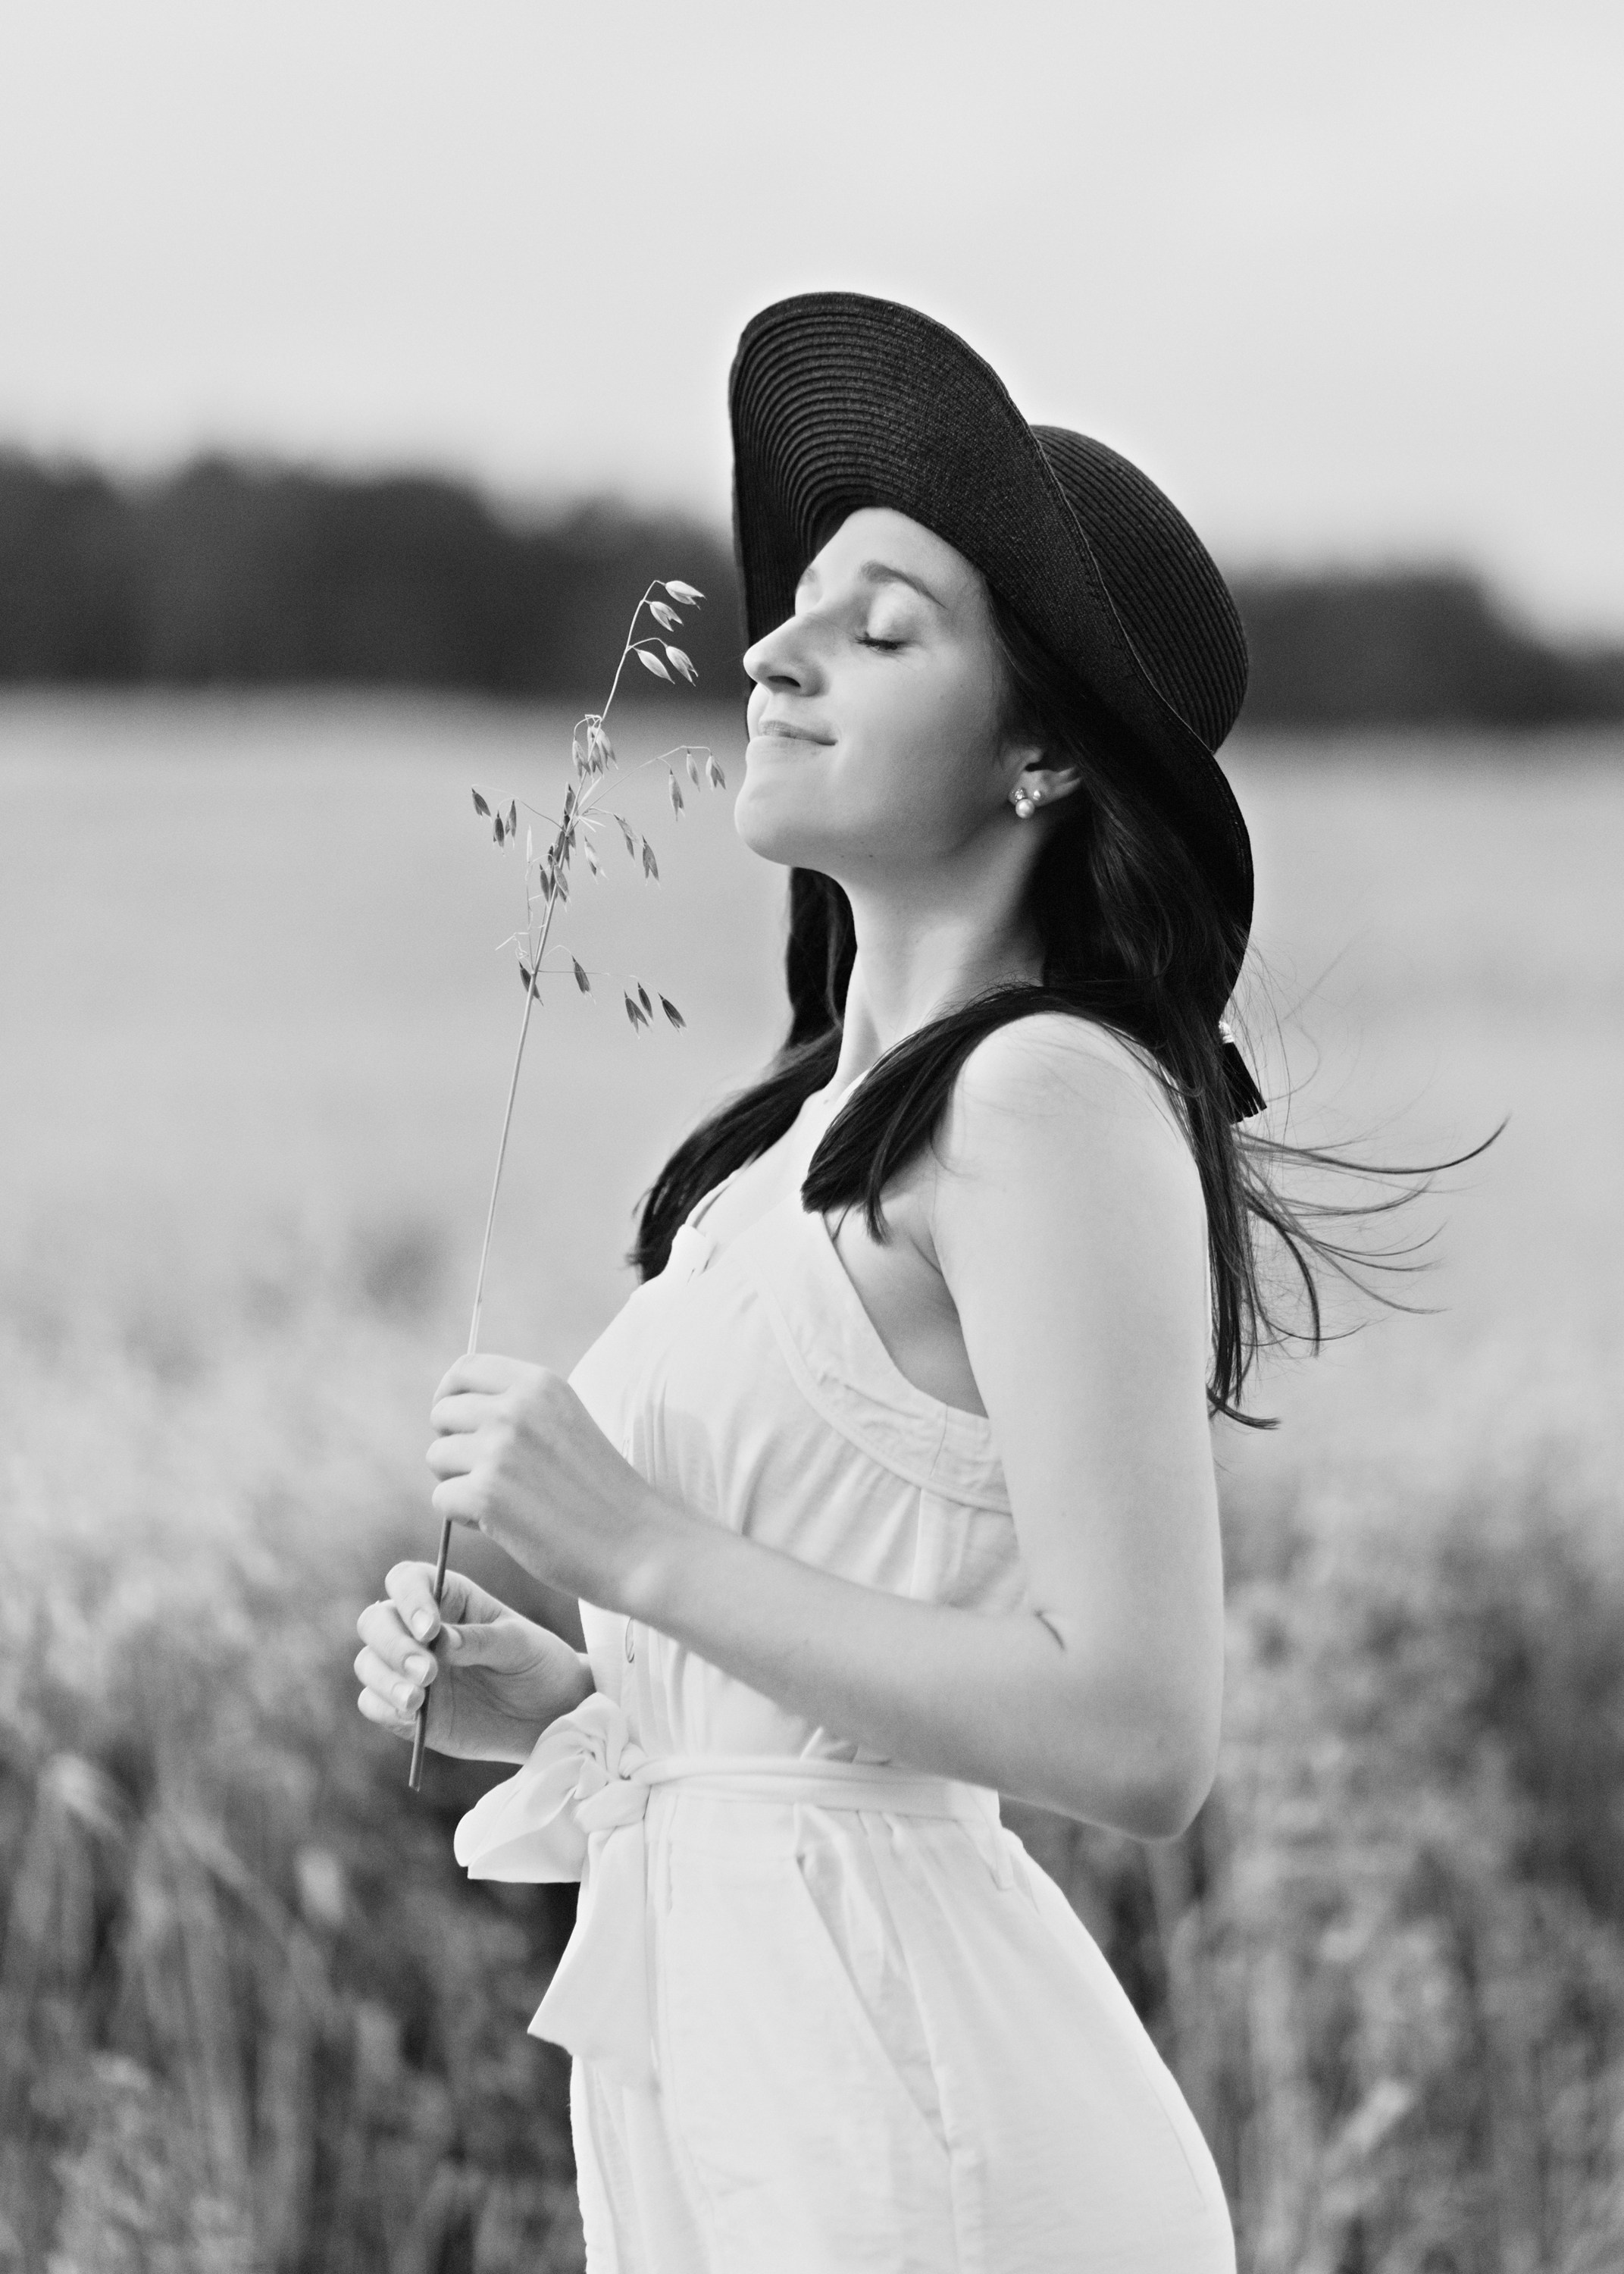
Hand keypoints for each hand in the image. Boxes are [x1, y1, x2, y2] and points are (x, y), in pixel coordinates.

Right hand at [354, 1562, 593, 1762]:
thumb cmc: (538, 1664)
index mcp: (448, 1598)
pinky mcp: (405, 1707)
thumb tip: (441, 1641)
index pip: (407, 1581)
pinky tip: (412, 1716)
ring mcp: (408, 1669)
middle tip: (428, 1671)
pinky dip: (383, 1707)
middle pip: (376, 1621)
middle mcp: (418, 1629)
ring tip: (418, 1701)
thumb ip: (481, 1640)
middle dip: (394, 1645)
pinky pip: (372, 1703)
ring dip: (385, 1679)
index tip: (430, 1629)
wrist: (547, 1714)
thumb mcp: (521, 1646)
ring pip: (368, 1662)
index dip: (409, 1599)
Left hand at [424, 1354, 673, 1604]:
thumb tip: (456, 1411)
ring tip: (502, 1502)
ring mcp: (499, 1449)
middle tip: (485, 1476)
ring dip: (458, 1483)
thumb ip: (520, 1409)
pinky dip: (464, 1517)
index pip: (465, 1369)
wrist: (638, 1543)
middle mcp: (515, 1408)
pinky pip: (442, 1499)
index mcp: (540, 1384)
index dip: (449, 1396)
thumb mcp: (567, 1423)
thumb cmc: (602, 1492)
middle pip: (443, 1414)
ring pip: (437, 1458)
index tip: (456, 1424)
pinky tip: (504, 1524)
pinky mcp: (487, 1493)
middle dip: (454, 1446)